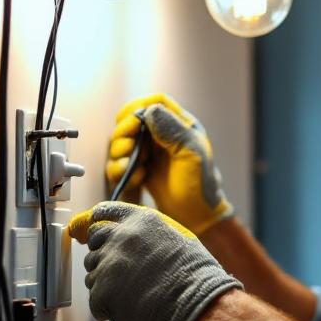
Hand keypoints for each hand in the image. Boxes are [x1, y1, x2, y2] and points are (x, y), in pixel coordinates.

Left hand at [70, 201, 240, 320]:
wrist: (199, 308)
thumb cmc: (196, 278)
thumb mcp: (177, 239)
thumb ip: (147, 233)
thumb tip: (127, 236)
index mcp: (140, 220)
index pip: (103, 213)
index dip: (99, 226)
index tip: (99, 235)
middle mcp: (121, 236)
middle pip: (94, 242)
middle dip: (103, 256)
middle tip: (122, 273)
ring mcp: (109, 263)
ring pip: (92, 272)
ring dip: (106, 283)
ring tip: (131, 295)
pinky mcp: (102, 291)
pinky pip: (94, 300)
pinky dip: (107, 308)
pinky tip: (128, 310)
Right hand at [106, 94, 233, 233]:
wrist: (196, 217)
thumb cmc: (200, 185)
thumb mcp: (191, 154)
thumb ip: (172, 130)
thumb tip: (149, 110)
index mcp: (179, 125)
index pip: (156, 102)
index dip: (141, 107)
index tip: (134, 122)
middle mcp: (162, 136)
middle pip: (131, 120)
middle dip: (125, 132)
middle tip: (129, 147)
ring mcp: (149, 153)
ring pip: (121, 141)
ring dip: (121, 151)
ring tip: (131, 165)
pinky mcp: (139, 169)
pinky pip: (120, 162)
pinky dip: (122, 168)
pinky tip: (137, 177)